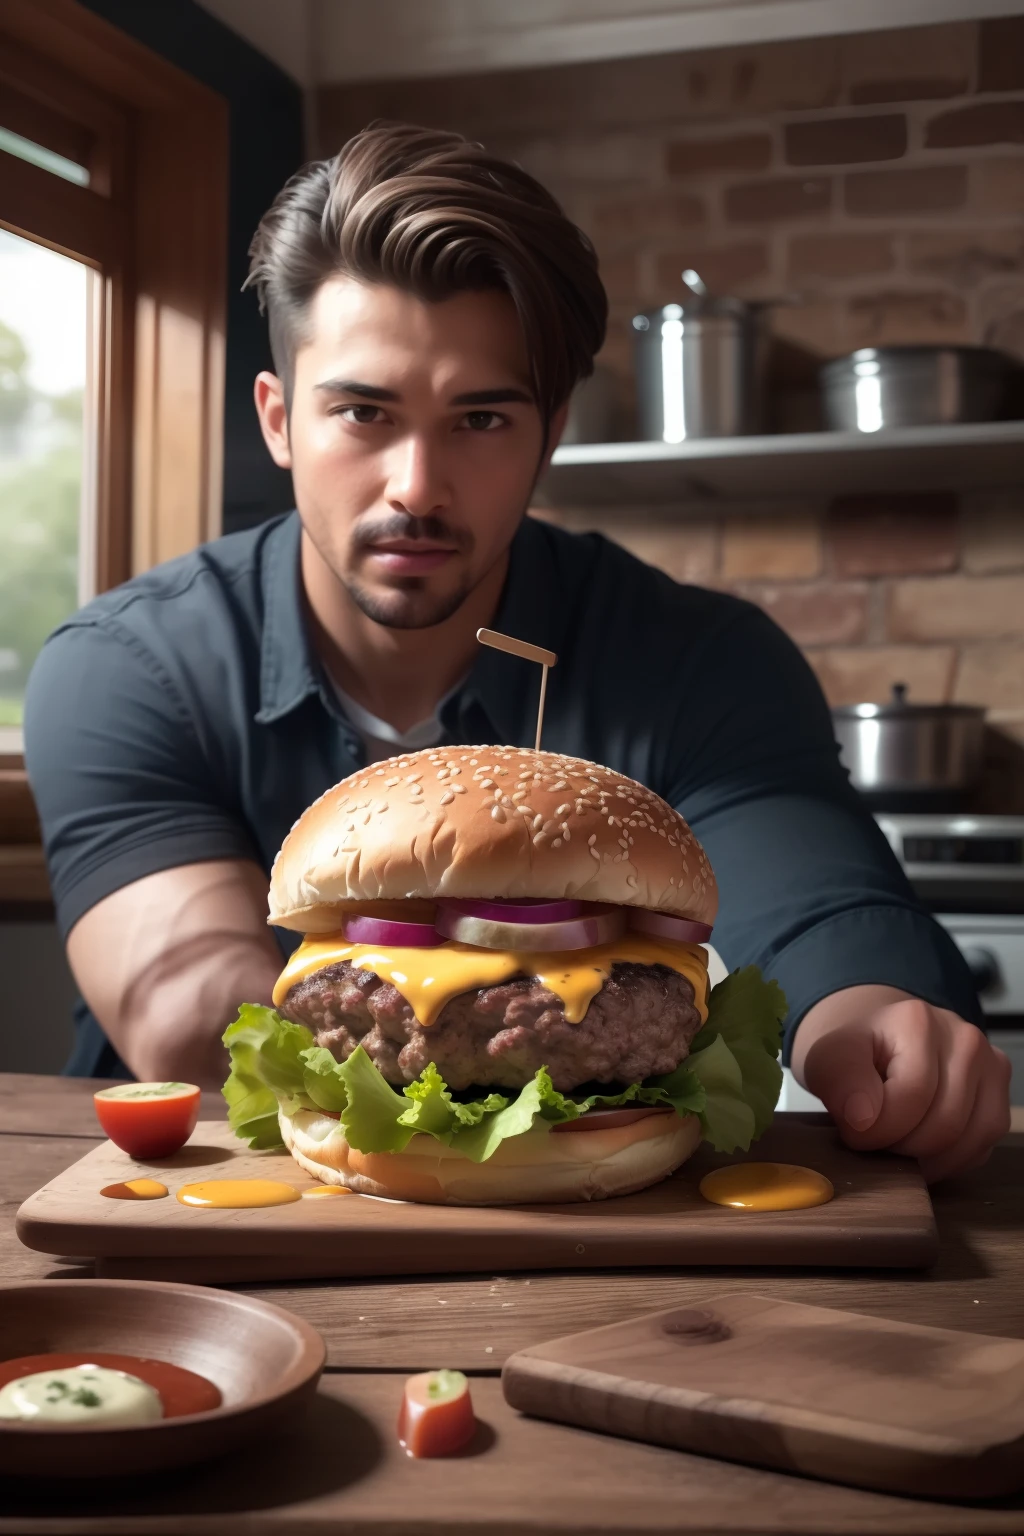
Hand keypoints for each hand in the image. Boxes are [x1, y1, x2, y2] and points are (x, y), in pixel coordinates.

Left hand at [790, 985, 1011, 1182]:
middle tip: (874, 1139)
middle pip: (943, 1126)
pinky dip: (946, 1162)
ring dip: (923, 1159)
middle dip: (900, 1147)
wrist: (877, 1046)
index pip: (911, 1097)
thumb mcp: (827, 1060)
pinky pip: (979, 1151)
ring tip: (894, 1141)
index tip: (851, 1129)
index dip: (876, 1130)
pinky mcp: (998, 1101)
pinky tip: (918, 1148)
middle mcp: (965, 1039)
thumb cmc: (856, 1055)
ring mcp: (990, 1069)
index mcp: (918, 1020)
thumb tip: (863, 1117)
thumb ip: (838, 1080)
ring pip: (966, 1143)